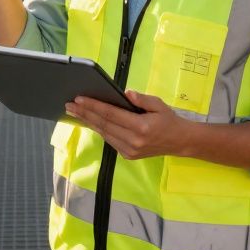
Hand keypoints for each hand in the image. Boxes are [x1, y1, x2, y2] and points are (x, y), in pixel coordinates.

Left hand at [65, 90, 185, 160]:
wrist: (179, 142)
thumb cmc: (168, 119)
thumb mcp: (158, 104)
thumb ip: (141, 99)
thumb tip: (125, 93)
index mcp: (141, 127)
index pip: (111, 114)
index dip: (93, 106)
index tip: (79, 99)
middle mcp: (133, 141)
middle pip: (103, 125)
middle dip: (85, 114)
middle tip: (69, 105)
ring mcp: (129, 150)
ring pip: (104, 134)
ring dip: (88, 122)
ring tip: (75, 112)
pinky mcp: (128, 155)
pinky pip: (110, 140)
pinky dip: (99, 130)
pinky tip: (90, 121)